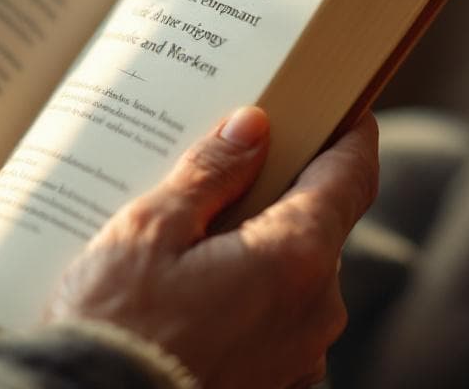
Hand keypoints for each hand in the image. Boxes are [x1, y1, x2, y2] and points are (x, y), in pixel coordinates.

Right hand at [45, 107, 378, 388]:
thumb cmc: (118, 324)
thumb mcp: (153, 230)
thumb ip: (210, 174)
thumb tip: (252, 126)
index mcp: (294, 257)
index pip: (349, 176)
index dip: (351, 135)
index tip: (345, 107)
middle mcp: (315, 308)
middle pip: (317, 221)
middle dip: (282, 187)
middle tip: (233, 159)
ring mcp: (300, 351)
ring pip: (295, 269)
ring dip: (260, 240)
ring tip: (196, 227)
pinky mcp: (277, 380)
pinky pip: (277, 313)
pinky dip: (251, 287)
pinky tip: (197, 283)